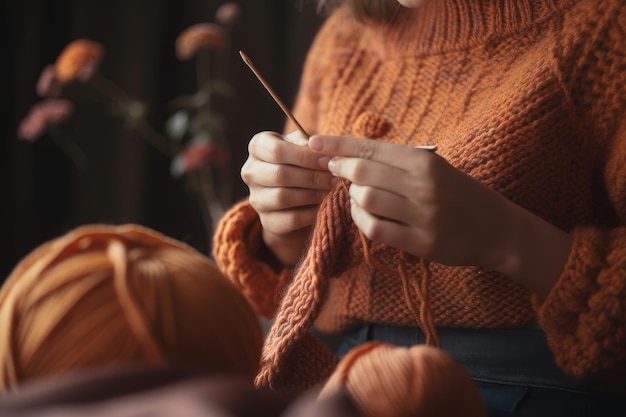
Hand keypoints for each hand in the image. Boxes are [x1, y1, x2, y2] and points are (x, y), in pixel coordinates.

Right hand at [241, 130, 335, 265]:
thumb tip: (320, 148)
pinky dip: (311, 213)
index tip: (327, 160)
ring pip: (283, 197)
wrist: (295, 196)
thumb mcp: (303, 146)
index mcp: (258, 147)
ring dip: (312, 194)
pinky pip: (291, 219)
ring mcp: (256, 199)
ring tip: (330, 189)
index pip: (277, 151)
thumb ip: (309, 143)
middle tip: (333, 177)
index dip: (305, 156)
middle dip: (312, 176)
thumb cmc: (301, 162)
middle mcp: (250, 172)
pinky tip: (324, 205)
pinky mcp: (267, 221)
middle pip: (280, 175)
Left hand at [308, 134, 571, 297]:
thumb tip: (347, 156)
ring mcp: (422, 215)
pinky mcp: (422, 242)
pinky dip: (362, 223)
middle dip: (340, 170)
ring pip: (366, 200)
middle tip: (333, 172)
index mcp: (423, 160)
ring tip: (359, 198)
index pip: (370, 147)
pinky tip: (365, 218)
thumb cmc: (457, 193)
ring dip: (353, 199)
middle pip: (363, 172)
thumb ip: (394, 162)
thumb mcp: (432, 168)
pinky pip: (376, 230)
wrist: (496, 228)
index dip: (336, 145)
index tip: (312, 144)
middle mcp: (423, 184)